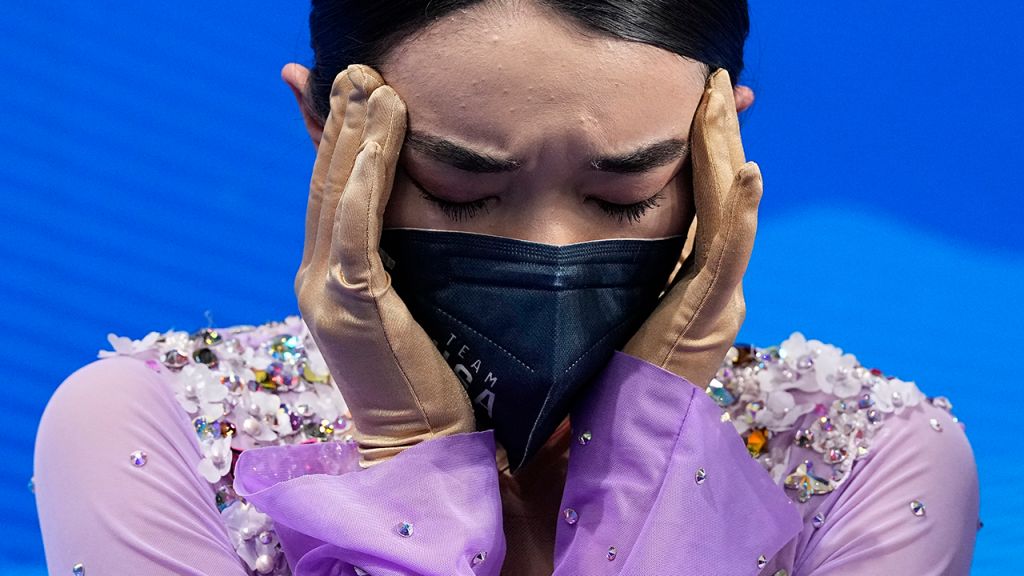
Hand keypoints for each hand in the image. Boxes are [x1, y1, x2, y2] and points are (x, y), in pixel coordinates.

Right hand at [294, 64, 475, 466]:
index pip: (329, 194)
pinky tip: (377, 137)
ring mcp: (325, 291)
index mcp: (328, 278)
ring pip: (336, 195)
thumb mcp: (409, 304)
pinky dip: (364, 178)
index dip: (329, 138)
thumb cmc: (425, 380)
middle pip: (326, 183)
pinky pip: (355, 228)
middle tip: (355, 68)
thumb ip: (399, 261)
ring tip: (369, 83)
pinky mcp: (350, 305)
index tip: (340, 88)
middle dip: (339, 120)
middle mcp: (315, 278)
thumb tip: (414, 226)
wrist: (418, 446)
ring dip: (353, 134)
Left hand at [623, 68, 761, 387]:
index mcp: (700, 283)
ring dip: (727, 152)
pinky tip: (746, 170)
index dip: (710, 154)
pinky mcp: (711, 312)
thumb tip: (624, 241)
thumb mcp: (630, 314)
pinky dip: (739, 210)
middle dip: (720, 137)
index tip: (704, 108)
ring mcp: (720, 298)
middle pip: (722, 197)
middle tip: (717, 84)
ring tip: (723, 101)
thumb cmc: (619, 382)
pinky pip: (729, 252)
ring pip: (729, 212)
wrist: (631, 437)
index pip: (708, 205)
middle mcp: (719, 286)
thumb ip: (641, 278)